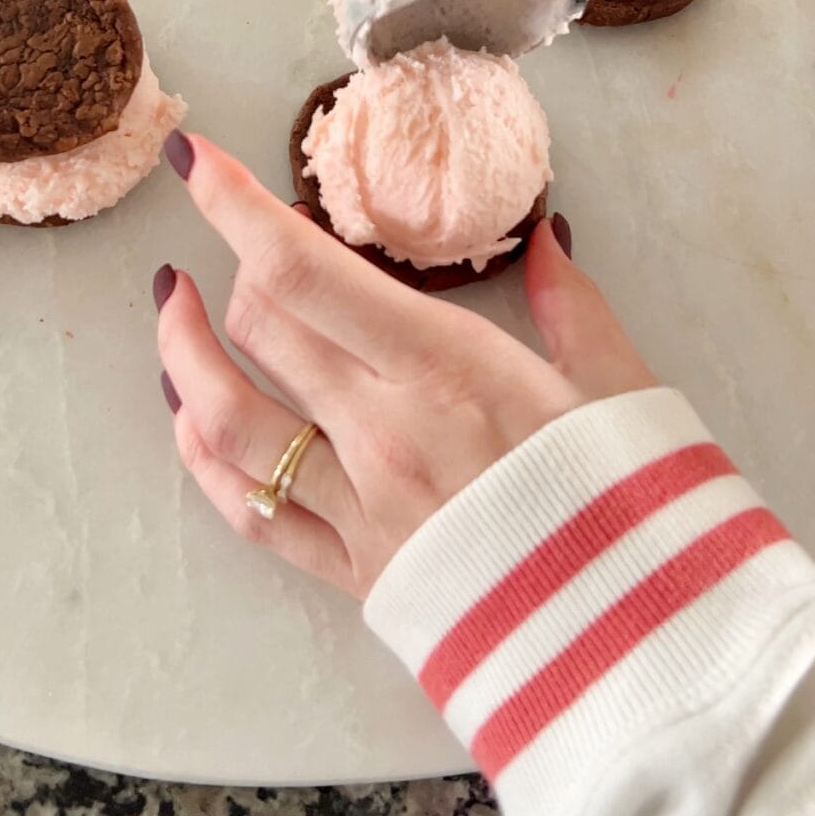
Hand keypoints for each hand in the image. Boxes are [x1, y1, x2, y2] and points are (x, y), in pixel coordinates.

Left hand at [154, 133, 654, 599]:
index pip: (300, 268)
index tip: (195, 159)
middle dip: (231, 264)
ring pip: (226, 418)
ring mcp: (356, 506)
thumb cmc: (637, 513)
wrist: (641, 656)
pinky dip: (204, 459)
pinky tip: (188, 420)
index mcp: (443, 368)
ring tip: (173, 309)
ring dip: (180, 355)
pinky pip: (250, 513)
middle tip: (239, 238)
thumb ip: (572, 307)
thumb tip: (545, 239)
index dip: (232, 204)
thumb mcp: (623, 391)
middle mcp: (380, 431)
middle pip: (259, 328)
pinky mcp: (351, 572)